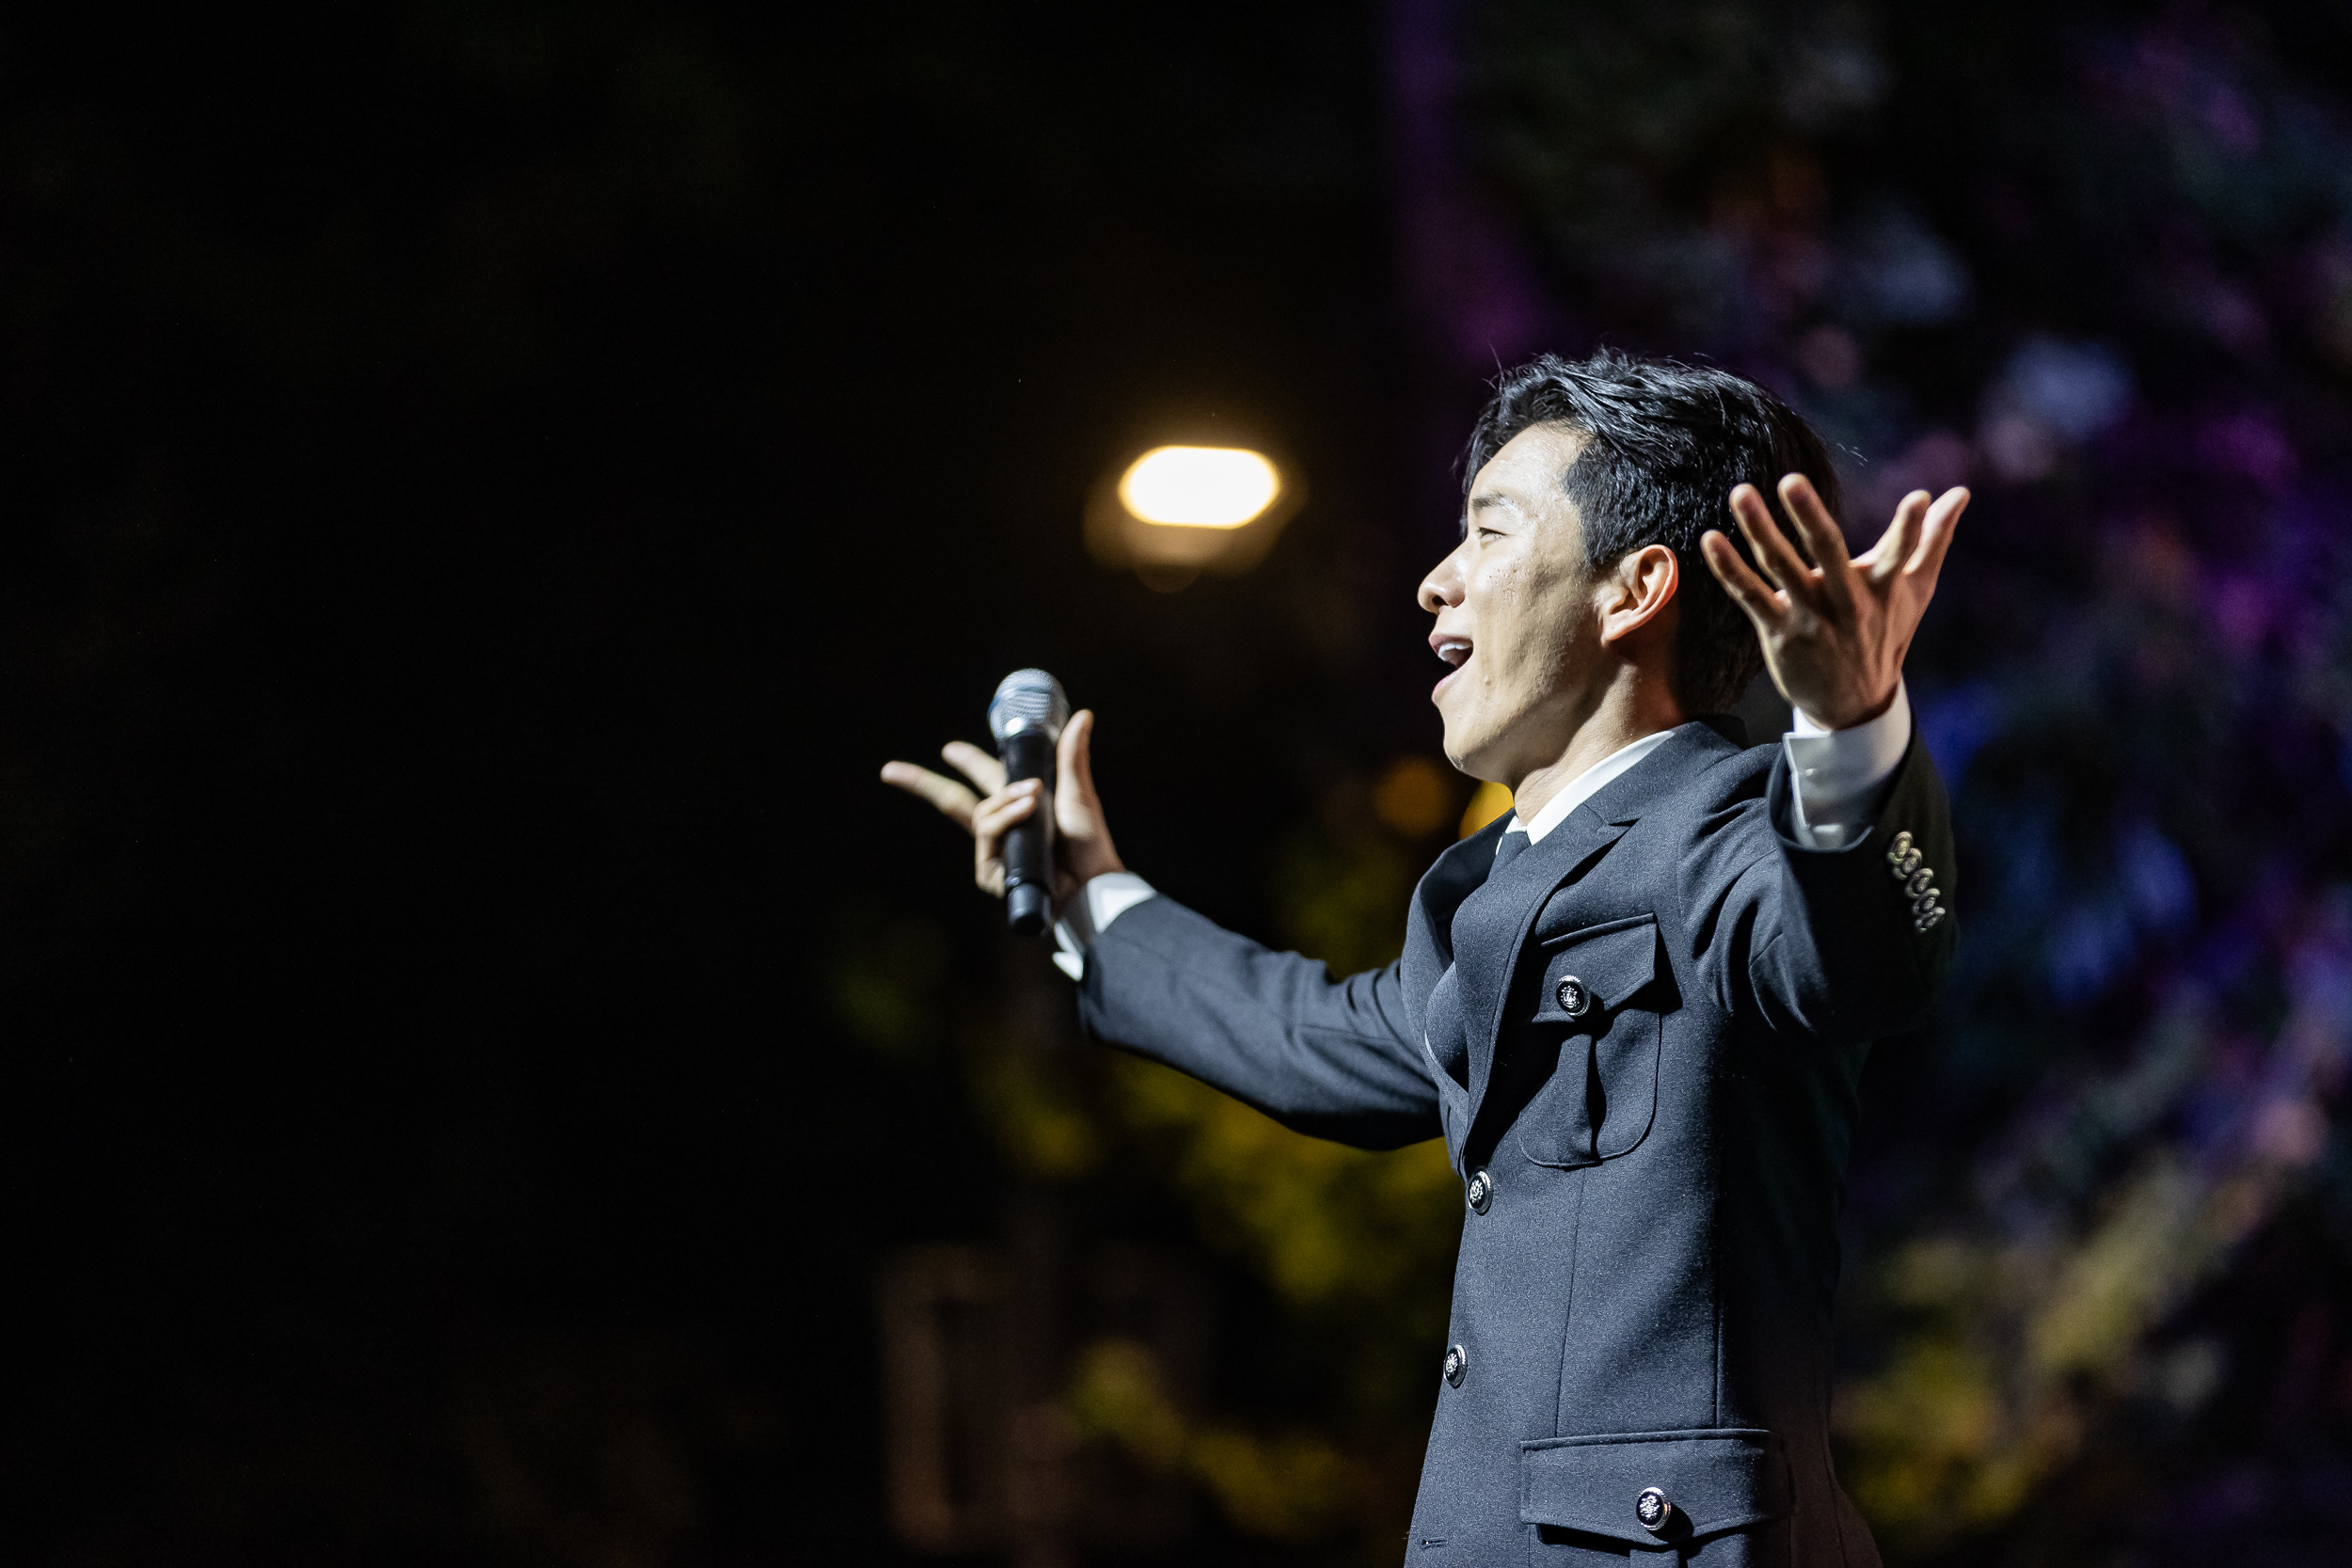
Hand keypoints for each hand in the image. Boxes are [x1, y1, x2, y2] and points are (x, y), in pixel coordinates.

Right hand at [880, 709, 1124, 907]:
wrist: (1093, 882)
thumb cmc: (1089, 844)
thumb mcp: (1077, 792)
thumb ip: (1071, 756)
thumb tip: (1083, 715)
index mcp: (1019, 807)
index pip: (984, 781)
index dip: (966, 762)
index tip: (949, 750)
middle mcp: (1001, 829)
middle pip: (952, 801)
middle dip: (921, 784)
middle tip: (890, 771)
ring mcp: (993, 852)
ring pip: (981, 813)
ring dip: (1006, 799)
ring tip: (1034, 796)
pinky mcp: (990, 873)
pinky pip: (989, 832)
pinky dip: (1007, 817)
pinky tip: (1027, 812)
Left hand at [1700, 474, 1967, 729]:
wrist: (1854, 704)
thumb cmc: (1886, 633)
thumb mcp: (1916, 591)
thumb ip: (1933, 539)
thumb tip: (1959, 493)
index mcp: (1883, 589)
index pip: (1900, 554)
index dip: (1911, 528)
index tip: (1917, 498)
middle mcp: (1846, 602)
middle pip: (1828, 553)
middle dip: (1810, 516)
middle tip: (1791, 480)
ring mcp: (1810, 618)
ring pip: (1781, 568)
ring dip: (1759, 529)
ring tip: (1740, 492)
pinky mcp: (1779, 632)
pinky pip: (1750, 596)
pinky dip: (1730, 569)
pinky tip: (1711, 539)